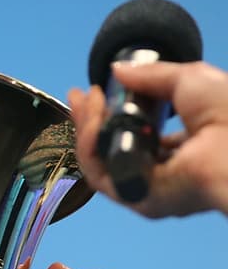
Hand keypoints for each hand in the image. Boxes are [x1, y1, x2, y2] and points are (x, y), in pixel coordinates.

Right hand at [68, 60, 227, 217]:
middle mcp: (162, 174)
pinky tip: (91, 121)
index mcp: (180, 151)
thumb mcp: (189, 79)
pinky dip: (90, 146)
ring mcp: (148, 190)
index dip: (112, 115)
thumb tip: (118, 69)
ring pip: (101, 164)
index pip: (134, 138)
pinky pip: (101, 175)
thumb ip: (152, 76)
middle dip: (91, 123)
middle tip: (79, 97)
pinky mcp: (137, 199)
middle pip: (112, 152)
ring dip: (87, 131)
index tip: (95, 93)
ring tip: (85, 103)